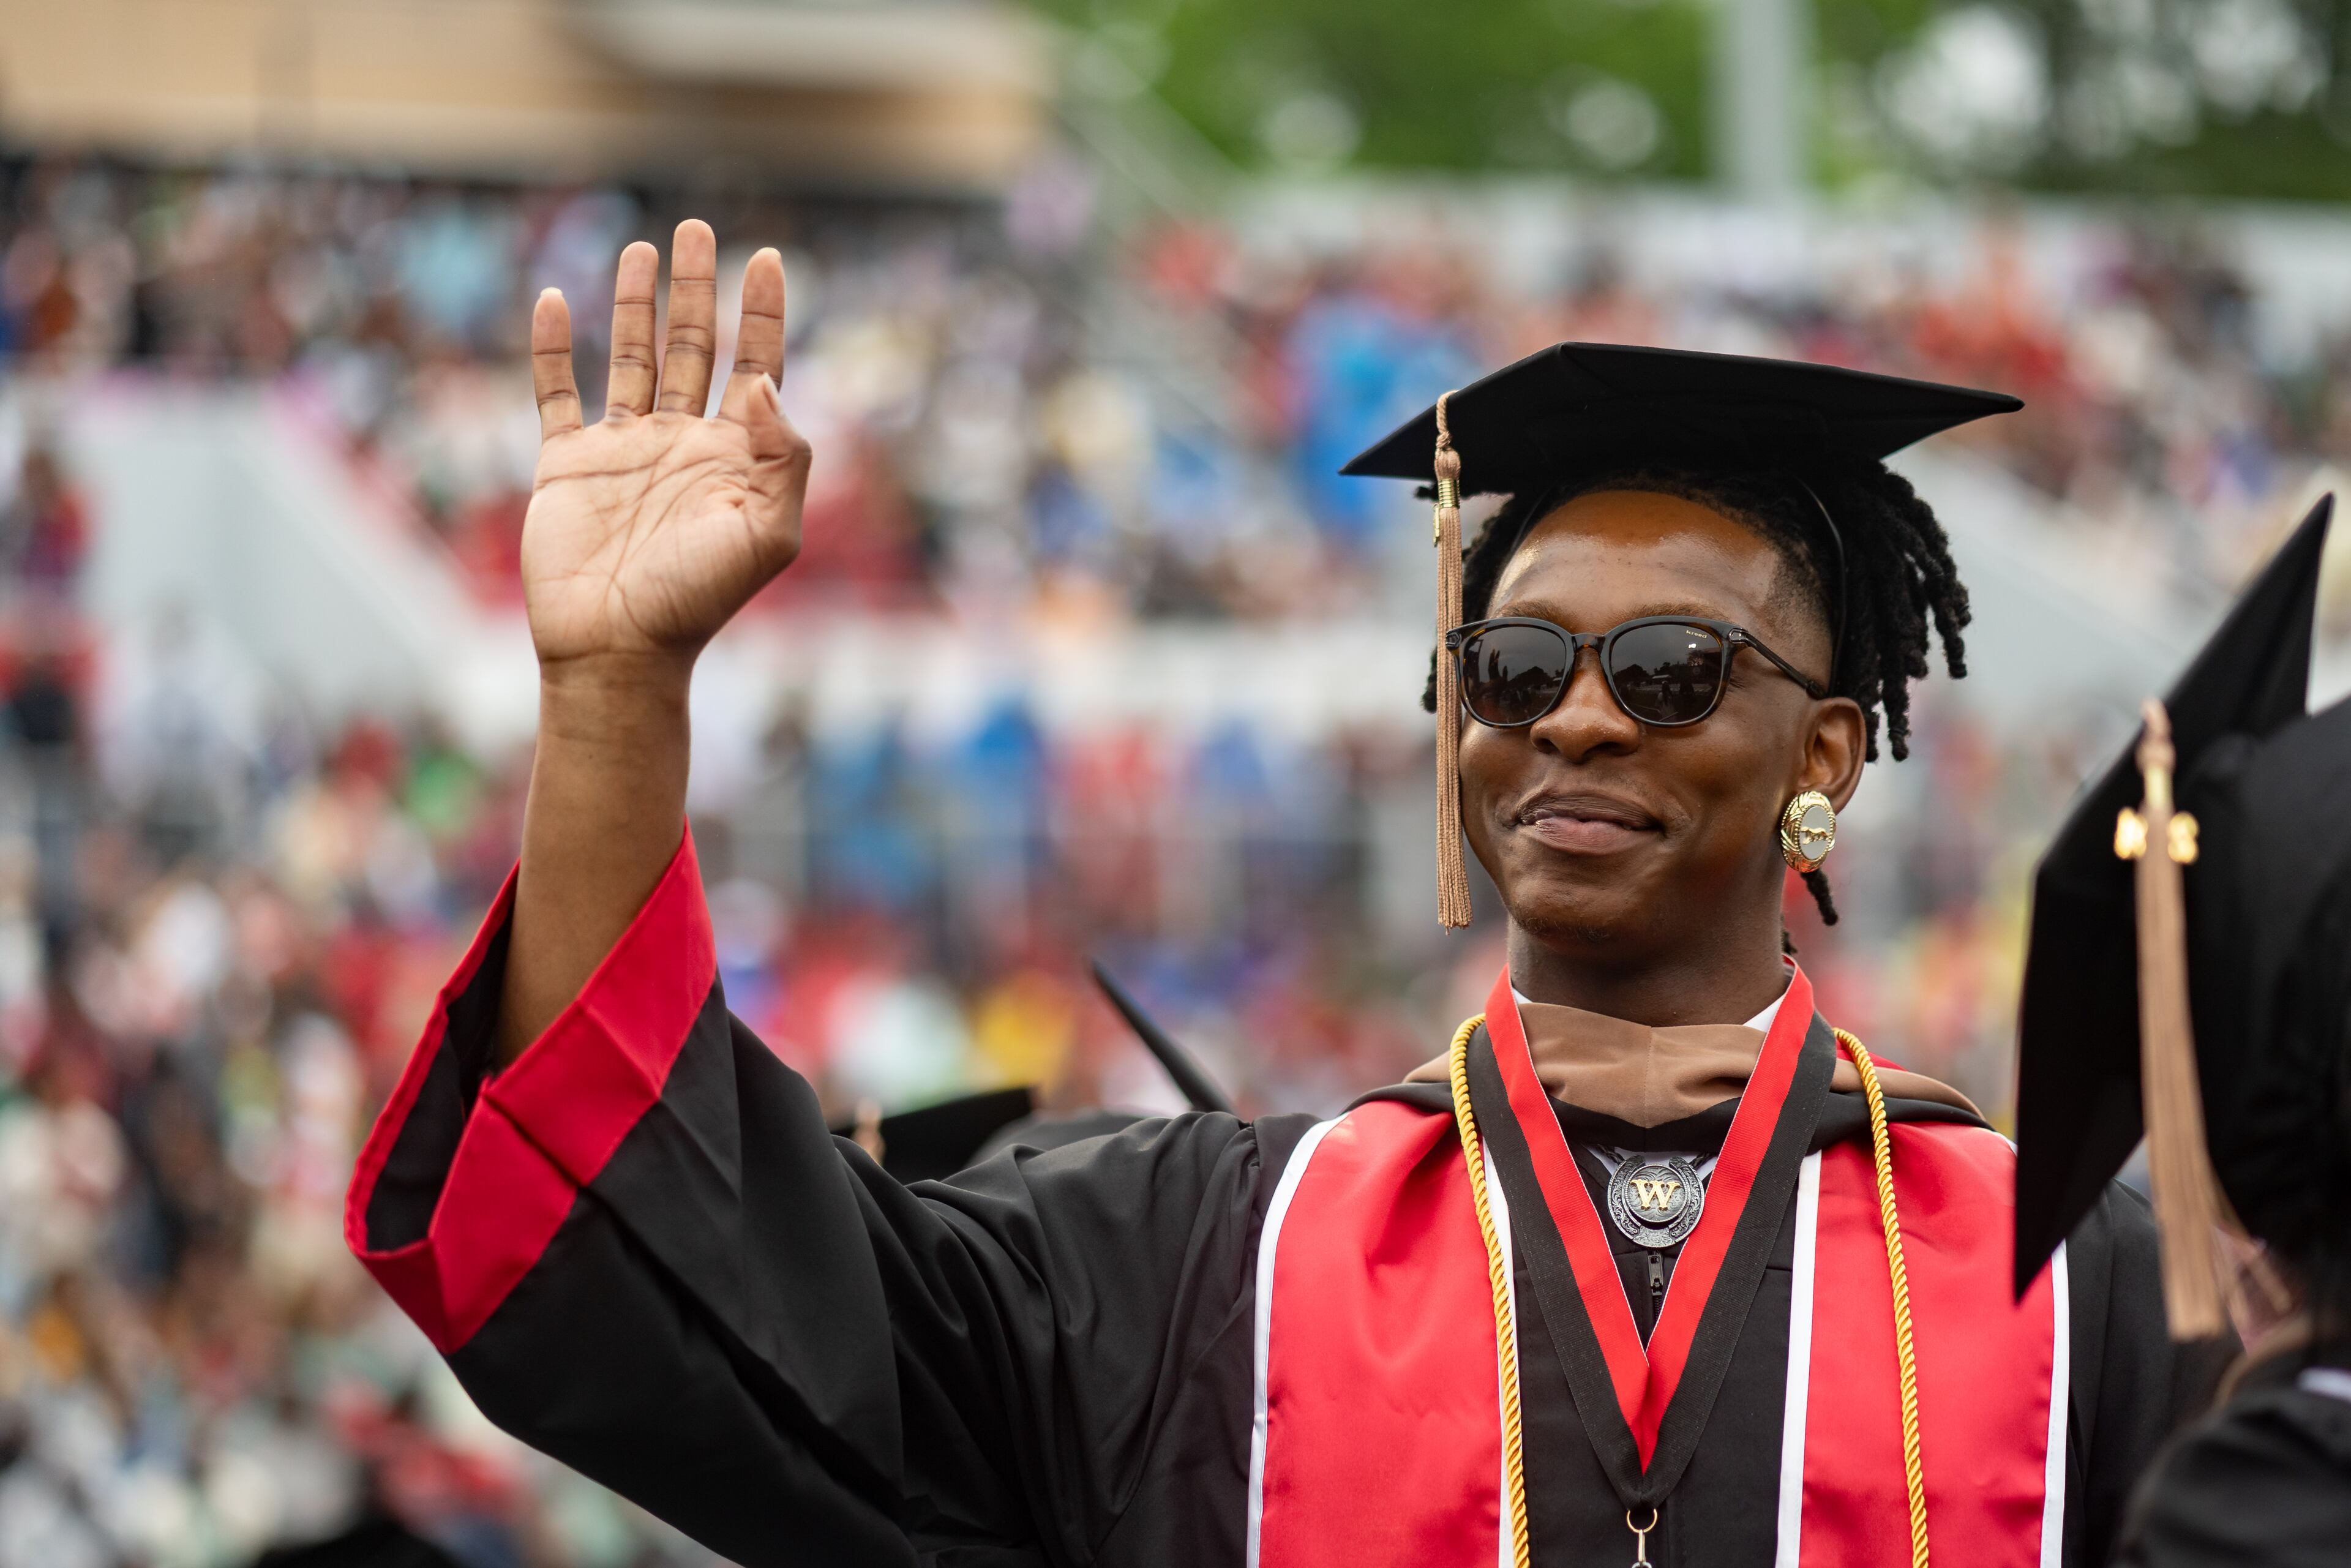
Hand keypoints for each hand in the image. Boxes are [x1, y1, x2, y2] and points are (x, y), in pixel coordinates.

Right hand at [523, 221, 808, 679]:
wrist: (619, 649)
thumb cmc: (698, 601)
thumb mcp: (769, 534)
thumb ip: (784, 457)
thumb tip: (768, 381)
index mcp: (734, 456)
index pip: (755, 366)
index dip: (762, 312)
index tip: (766, 256)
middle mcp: (682, 442)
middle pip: (695, 347)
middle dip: (697, 289)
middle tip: (695, 228)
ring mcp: (624, 449)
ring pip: (633, 358)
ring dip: (636, 305)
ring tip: (641, 248)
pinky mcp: (568, 463)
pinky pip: (558, 394)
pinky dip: (554, 349)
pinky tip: (559, 300)